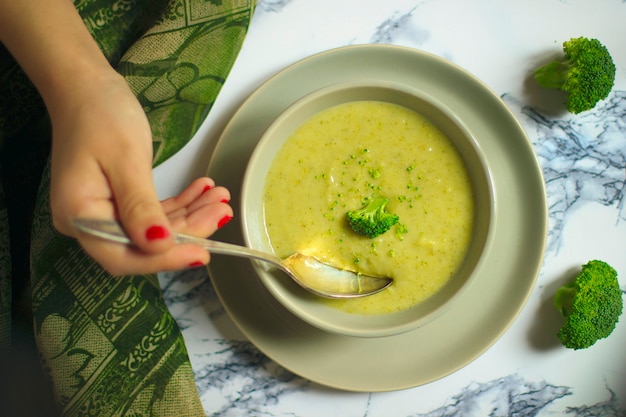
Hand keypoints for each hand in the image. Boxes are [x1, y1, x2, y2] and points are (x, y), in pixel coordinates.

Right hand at [49, 70, 232, 274]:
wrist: (84, 85)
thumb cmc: (100, 114)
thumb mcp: (126, 159)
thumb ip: (140, 207)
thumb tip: (158, 246)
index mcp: (79, 214)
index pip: (123, 256)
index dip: (164, 260)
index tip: (201, 253)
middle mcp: (88, 221)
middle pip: (142, 245)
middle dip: (187, 233)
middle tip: (220, 211)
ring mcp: (103, 211)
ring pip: (153, 230)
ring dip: (189, 216)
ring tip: (219, 199)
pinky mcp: (116, 201)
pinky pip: (151, 213)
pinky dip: (179, 205)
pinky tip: (202, 191)